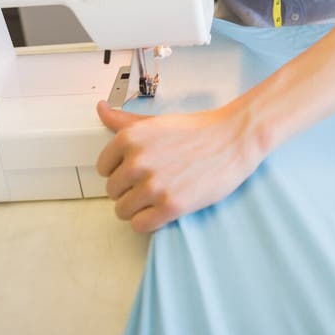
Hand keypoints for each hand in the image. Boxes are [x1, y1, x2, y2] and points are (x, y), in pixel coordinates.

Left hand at [96, 99, 262, 231]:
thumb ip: (125, 121)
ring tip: (158, 196)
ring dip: (138, 208)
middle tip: (153, 182)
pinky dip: (149, 221)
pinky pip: (140, 225)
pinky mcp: (170, 205)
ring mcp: (154, 184)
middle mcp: (137, 161)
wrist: (233, 138)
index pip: (103, 168)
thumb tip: (101, 109)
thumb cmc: (198, 130)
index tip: (138, 170)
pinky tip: (164, 208)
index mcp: (130, 138)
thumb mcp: (157, 122)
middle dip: (130, 190)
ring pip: (123, 211)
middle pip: (112, 191)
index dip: (121, 170)